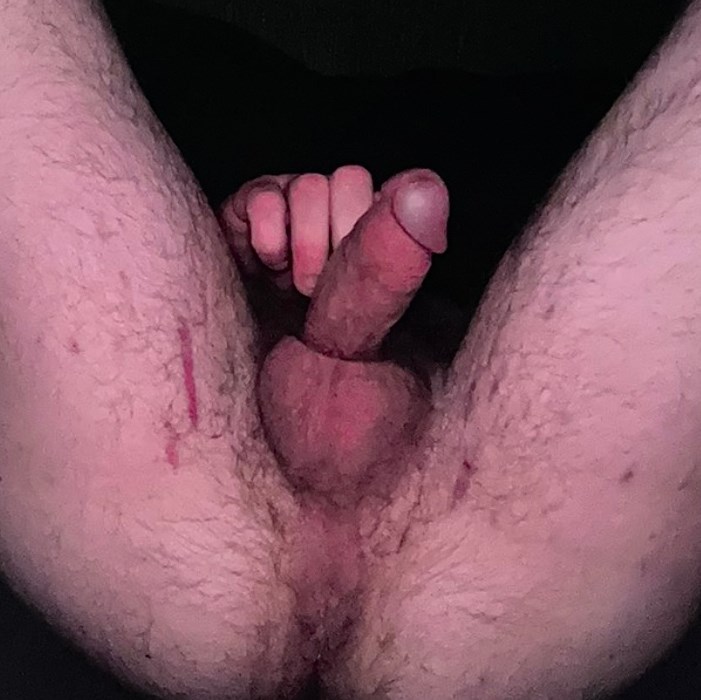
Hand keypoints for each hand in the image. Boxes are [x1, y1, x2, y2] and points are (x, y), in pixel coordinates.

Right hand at [221, 165, 449, 505]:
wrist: (275, 486)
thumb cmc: (335, 433)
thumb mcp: (362, 349)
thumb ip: (382, 270)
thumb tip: (426, 188)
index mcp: (393, 283)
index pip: (393, 200)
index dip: (371, 219)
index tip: (358, 283)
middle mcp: (346, 267)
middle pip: (344, 183)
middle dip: (330, 228)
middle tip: (318, 292)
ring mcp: (292, 262)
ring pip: (302, 186)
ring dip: (295, 226)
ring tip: (288, 287)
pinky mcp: (241, 261)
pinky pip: (253, 197)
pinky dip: (258, 213)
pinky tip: (261, 260)